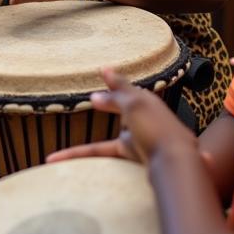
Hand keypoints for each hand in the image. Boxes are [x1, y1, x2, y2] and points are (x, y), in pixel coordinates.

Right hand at [46, 68, 201, 168]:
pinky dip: (79, 153)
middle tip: (91, 97)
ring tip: (69, 137)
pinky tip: (57, 157)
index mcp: (145, 101)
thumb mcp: (135, 105)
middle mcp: (142, 117)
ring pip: (112, 130)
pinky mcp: (133, 154)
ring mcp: (138, 136)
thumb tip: (94, 96)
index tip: (102, 69)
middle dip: (108, 103)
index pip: (124, 87)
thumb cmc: (157, 129)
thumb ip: (115, 97)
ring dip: (94, 136)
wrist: (176, 164)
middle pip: (120, 107)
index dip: (112, 79)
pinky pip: (102, 151)